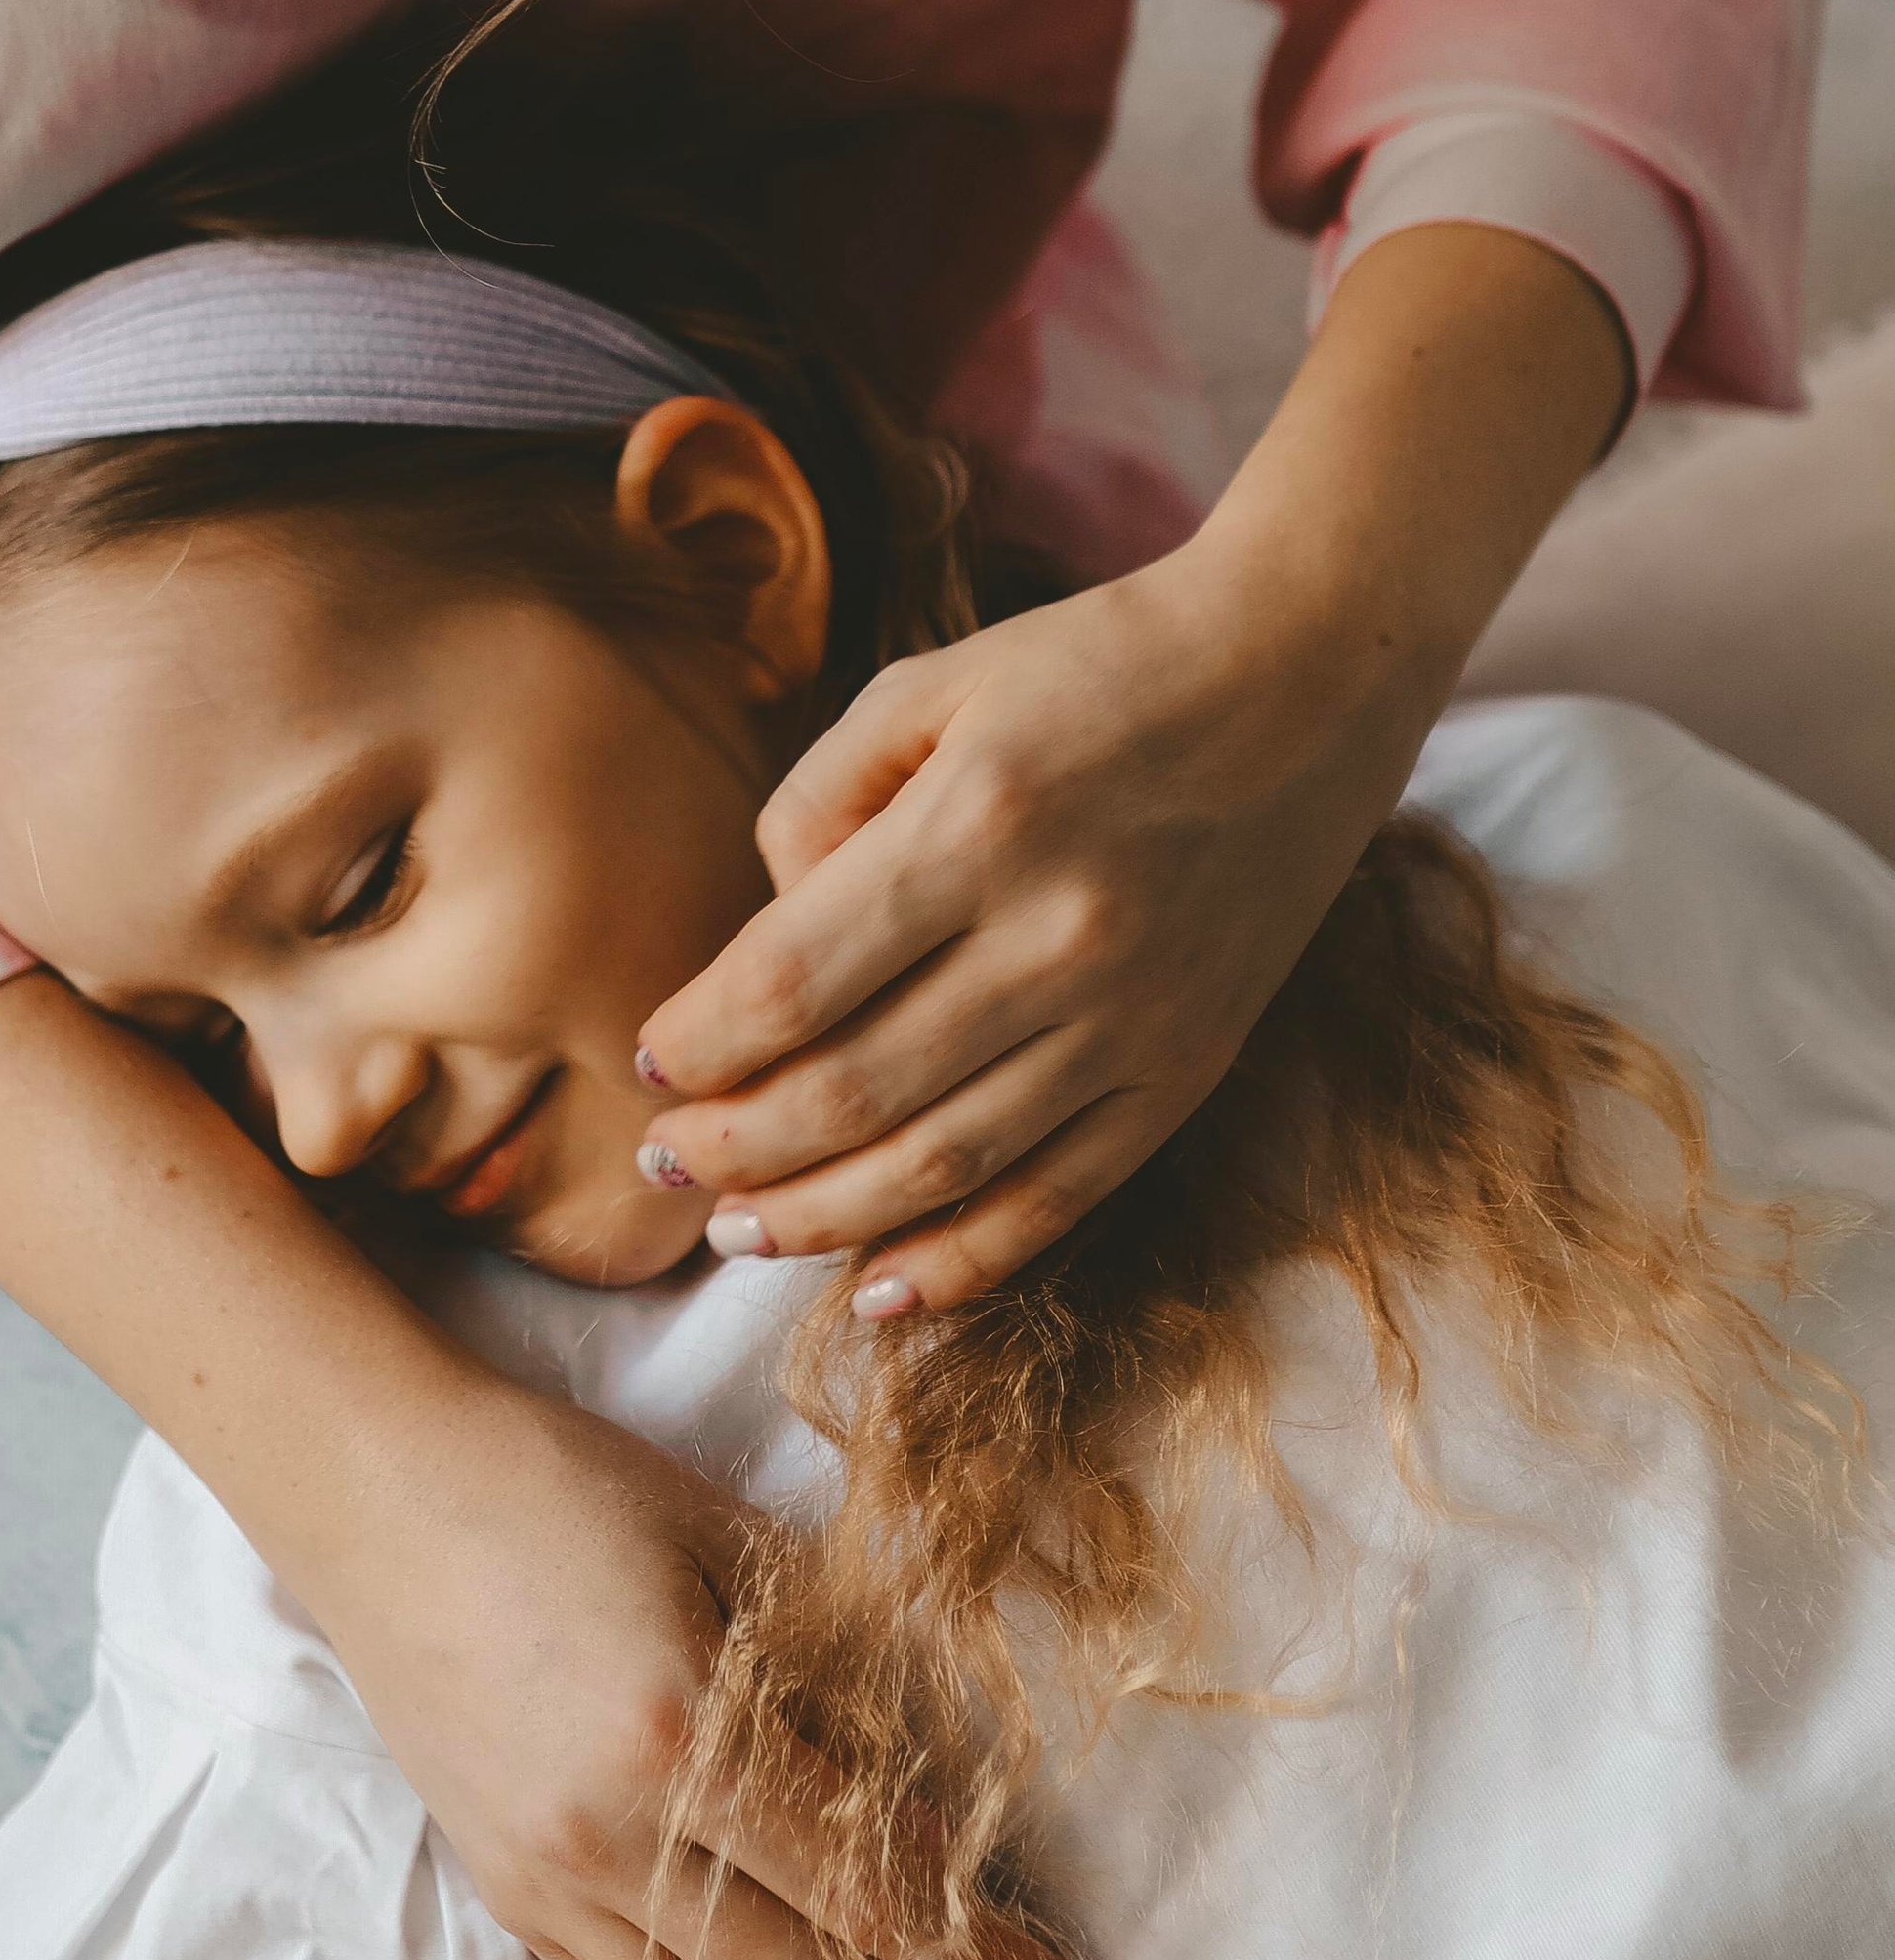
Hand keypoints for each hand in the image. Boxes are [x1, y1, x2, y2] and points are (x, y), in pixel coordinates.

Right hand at [309, 1380, 1095, 1959]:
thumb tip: (936, 1794)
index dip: (981, 1958)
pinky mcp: (504, 1889)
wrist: (380, 1488)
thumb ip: (834, 1674)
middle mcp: (611, 1837)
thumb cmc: (565, 1487)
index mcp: (686, 1738)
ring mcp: (547, 1878)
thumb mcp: (729, 1546)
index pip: (868, 1895)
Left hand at [636, 546, 1427, 1309]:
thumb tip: (761, 945)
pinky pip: (1060, 1196)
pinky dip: (963, 1263)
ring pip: (944, 1166)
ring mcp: (1134, 1016)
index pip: (791, 980)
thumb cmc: (1095, 667)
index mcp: (979, 822)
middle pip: (851, 1092)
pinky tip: (876, 1292)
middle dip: (733, 1148)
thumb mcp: (933, 685)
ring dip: (820, 1218)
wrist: (1311, 673)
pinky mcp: (1188, 1068)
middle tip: (663, 1164)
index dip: (700, 1044)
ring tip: (737, 1231)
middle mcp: (1058, 934)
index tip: (649, 1064)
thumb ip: (820, 802)